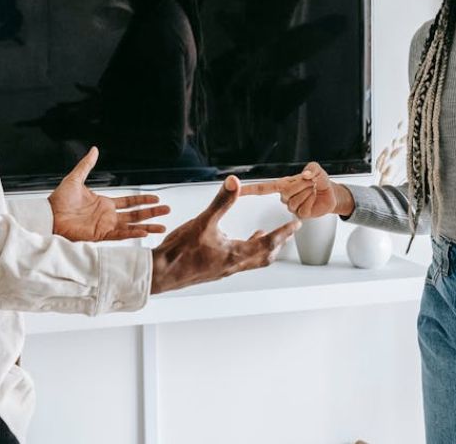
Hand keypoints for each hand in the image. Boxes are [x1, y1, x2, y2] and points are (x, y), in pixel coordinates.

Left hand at [50, 147, 170, 241]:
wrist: (48, 215)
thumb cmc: (58, 199)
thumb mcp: (75, 178)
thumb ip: (87, 165)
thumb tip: (94, 149)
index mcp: (104, 203)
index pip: (129, 202)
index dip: (143, 200)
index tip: (156, 198)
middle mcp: (108, 216)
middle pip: (135, 214)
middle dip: (152, 213)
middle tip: (167, 210)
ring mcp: (105, 226)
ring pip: (132, 226)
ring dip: (148, 225)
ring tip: (163, 226)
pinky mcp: (100, 235)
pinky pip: (120, 235)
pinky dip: (133, 233)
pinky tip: (145, 232)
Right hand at [151, 176, 300, 293]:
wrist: (160, 274)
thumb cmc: (180, 251)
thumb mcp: (203, 222)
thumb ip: (221, 202)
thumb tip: (234, 183)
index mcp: (235, 254)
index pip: (269, 243)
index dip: (284, 232)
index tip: (296, 225)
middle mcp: (233, 265)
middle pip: (265, 256)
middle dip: (278, 243)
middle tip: (288, 232)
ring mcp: (223, 270)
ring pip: (251, 261)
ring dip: (261, 248)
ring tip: (263, 235)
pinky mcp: (214, 271)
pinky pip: (238, 262)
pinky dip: (245, 251)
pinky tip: (232, 243)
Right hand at [238, 162, 353, 218]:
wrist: (332, 196)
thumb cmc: (321, 182)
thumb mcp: (318, 170)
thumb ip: (313, 168)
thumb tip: (306, 174)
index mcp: (283, 184)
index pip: (263, 188)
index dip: (249, 189)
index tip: (236, 189)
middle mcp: (285, 196)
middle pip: (286, 192)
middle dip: (302, 185)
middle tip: (311, 183)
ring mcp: (292, 206)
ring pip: (294, 202)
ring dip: (307, 194)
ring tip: (312, 192)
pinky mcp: (300, 215)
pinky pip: (302, 211)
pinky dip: (311, 203)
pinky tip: (313, 201)